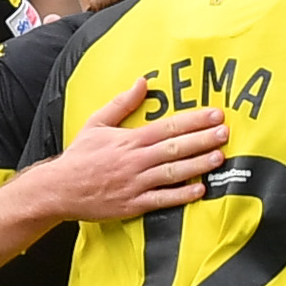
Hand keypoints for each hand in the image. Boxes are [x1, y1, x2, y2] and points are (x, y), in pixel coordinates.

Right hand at [30, 77, 226, 221]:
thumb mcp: (97, 123)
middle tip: (225, 132)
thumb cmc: (80, 156)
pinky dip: (181, 195)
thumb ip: (122, 103)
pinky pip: (163, 200)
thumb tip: (143, 81)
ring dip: (198, 165)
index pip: (167, 127)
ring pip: (173, 173)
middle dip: (202, 139)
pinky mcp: (134, 204)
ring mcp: (136, 183)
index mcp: (130, 140)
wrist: (60, 188)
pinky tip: (200, 190)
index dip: (193, 120)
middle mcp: (136, 160)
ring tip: (219, 157)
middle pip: (175, 148)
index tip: (214, 114)